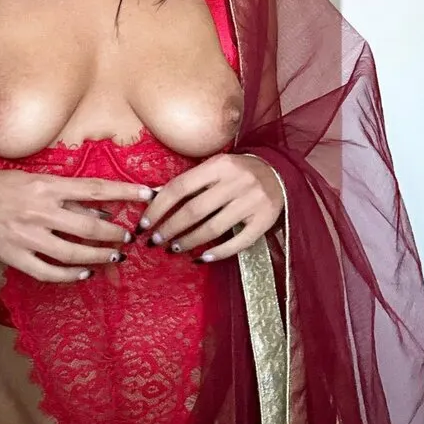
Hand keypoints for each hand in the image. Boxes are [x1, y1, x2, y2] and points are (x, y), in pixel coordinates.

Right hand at [0, 169, 154, 282]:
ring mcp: (27, 236)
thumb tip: (99, 212)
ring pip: (73, 253)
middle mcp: (39, 210)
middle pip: (89, 226)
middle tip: (129, 237)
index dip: (125, 191)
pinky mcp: (15, 256)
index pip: (95, 188)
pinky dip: (70, 276)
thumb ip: (64, 196)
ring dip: (98, 257)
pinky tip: (83, 275)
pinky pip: (49, 272)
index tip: (148, 194)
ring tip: (113, 257)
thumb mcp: (32, 180)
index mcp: (46, 185)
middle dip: (115, 234)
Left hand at [137, 153, 284, 261]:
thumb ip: (188, 182)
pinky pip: (238, 242)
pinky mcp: (265, 220)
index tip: (144, 223)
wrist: (280, 173)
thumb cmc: (238, 171)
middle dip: (170, 228)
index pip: (180, 187)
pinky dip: (217, 253)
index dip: (158, 207)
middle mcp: (237, 181)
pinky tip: (201, 258)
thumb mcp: (214, 167)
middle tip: (154, 241)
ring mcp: (252, 201)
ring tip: (174, 248)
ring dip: (189, 241)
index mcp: (219, 165)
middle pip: (194, 210)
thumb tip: (152, 195)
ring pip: (213, 228)